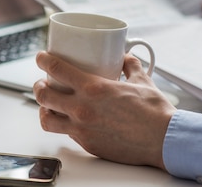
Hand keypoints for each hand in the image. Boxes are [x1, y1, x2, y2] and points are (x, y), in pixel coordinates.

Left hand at [33, 51, 175, 168]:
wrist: (163, 140)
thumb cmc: (154, 112)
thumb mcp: (140, 80)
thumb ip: (129, 65)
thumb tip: (125, 57)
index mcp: (93, 88)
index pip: (57, 69)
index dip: (44, 60)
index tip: (41, 57)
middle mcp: (82, 109)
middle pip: (44, 95)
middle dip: (38, 86)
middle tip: (41, 81)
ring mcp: (82, 129)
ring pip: (47, 120)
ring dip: (43, 109)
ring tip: (47, 105)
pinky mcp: (88, 144)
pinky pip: (67, 134)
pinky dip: (64, 125)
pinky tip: (69, 121)